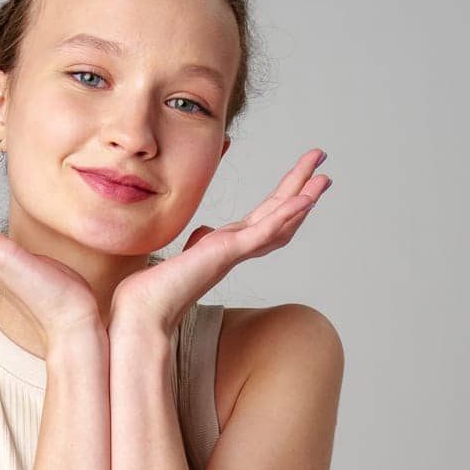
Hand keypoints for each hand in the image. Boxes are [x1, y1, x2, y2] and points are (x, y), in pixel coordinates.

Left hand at [109, 149, 332, 334]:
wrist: (145, 308)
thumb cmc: (160, 286)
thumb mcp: (188, 252)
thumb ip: (201, 241)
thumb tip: (205, 232)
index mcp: (230, 245)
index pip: (266, 216)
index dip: (286, 197)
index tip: (302, 177)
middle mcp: (239, 248)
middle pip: (280, 213)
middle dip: (302, 186)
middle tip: (322, 161)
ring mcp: (237, 251)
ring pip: (280, 221)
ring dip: (304, 197)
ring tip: (323, 176)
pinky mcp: (228, 252)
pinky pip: (264, 231)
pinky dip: (286, 214)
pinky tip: (304, 199)